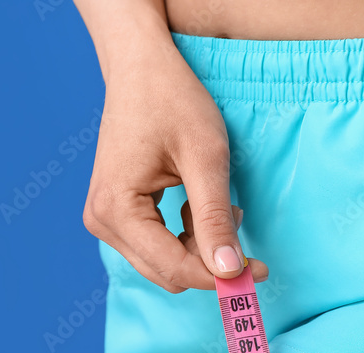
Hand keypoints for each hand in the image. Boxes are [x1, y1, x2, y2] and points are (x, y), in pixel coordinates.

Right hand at [82, 52, 267, 292]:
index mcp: (116, 209)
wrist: (140, 65)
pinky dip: (186, 234)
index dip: (221, 275)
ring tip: (218, 202)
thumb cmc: (172, 99)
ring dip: (198, 243)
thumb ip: (215, 218)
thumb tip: (231, 273)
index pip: (174, 267)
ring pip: (164, 263)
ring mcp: (104, 219)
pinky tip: (199, 203)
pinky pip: (157, 246)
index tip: (262, 270)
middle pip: (168, 271)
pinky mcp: (115, 214)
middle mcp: (101, 221)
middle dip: (209, 257)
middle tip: (238, 218)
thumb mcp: (205, 158)